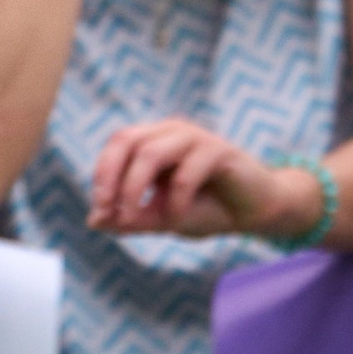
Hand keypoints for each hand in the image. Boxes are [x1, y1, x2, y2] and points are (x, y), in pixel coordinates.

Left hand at [90, 119, 317, 239]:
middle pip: (128, 140)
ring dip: (137, 189)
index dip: (103, 173)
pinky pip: (186, 175)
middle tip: (111, 211)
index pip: (118, 144)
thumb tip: (94, 220)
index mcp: (156, 140)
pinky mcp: (219, 152)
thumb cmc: (211, 209)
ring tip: (139, 219)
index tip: (101, 209)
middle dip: (113, 177)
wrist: (258, 213)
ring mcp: (196, 138)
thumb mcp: (164, 218)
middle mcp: (172, 132)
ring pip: (151, 153)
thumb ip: (133, 218)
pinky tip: (178, 222)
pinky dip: (175, 202)